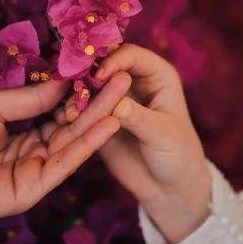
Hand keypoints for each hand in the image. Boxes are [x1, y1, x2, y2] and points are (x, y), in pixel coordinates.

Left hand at [0, 73, 129, 225]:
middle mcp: (32, 152)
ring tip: (124, 90)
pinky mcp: (35, 188)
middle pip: (72, 125)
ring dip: (100, 116)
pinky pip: (66, 162)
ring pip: (74, 141)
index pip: (58, 111)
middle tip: (124, 76)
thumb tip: (65, 81)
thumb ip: (30, 98)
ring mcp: (35, 171)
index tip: (100, 68)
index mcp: (20, 132)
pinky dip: (89, 142)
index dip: (78, 91)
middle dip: (98, 100)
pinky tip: (110, 121)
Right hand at [58, 45, 211, 243]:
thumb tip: (115, 103)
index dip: (113, 61)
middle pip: (105, 65)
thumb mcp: (162, 135)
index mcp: (157, 76)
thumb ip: (138, 117)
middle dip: (87, 74)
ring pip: (89, 86)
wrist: (169, 187)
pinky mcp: (100, 119)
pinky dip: (72, 112)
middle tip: (71, 87)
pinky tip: (64, 121)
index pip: (131, 56)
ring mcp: (115, 99)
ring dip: (76, 96)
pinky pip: (83, 109)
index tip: (98, 76)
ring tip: (69, 114)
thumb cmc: (177, 155)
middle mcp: (134, 82)